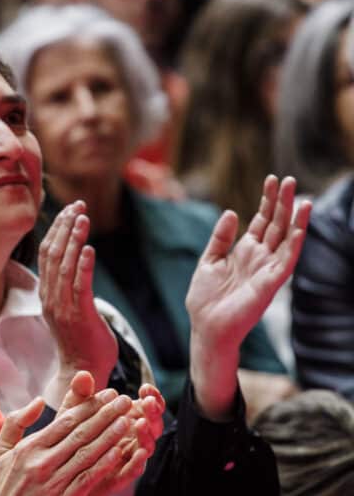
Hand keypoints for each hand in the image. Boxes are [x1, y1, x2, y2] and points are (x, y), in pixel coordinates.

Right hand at [0, 373, 152, 494]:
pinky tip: (117, 452)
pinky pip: (86, 479)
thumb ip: (17, 421)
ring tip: (126, 421)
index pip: (66, 421)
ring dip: (110, 436)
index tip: (106, 394)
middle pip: (81, 434)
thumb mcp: (0, 449)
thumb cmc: (0, 483)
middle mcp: (43, 463)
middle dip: (105, 415)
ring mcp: (55, 483)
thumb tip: (39, 400)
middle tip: (124, 401)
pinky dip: (103, 465)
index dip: (89, 406)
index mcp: (30, 447)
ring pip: (87, 454)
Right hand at [39, 202, 117, 403]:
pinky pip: (80, 286)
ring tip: (83, 218)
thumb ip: (68, 288)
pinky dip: (83, 265)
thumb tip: (77, 263)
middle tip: (78, 206)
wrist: (83, 373)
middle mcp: (51, 298)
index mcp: (46, 294)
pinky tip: (89, 248)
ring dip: (74, 239)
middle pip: (53, 254)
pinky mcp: (79, 316)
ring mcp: (63, 307)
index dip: (57, 229)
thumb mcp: (68, 310)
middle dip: (65, 226)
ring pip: (64, 266)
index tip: (70, 210)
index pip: (47, 253)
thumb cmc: (82, 341)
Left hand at [59, 375, 162, 491]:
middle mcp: (132, 435)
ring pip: (146, 446)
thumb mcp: (75, 409)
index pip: (148, 404)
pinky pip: (134, 470)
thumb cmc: (72, 431)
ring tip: (141, 423)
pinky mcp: (120, 475)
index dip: (152, 396)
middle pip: (153, 424)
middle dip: (153, 413)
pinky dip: (139, 461)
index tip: (145, 388)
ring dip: (147, 435)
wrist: (62, 464)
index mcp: (128, 416)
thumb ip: (80, 393)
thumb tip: (83, 374)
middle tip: (148, 402)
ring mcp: (128, 455)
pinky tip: (139, 452)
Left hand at [185, 175, 310, 419]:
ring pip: (285, 240)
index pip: (262, 221)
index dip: (267, 200)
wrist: (206, 327)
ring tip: (301, 198)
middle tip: (288, 179)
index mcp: (245, 251)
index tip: (272, 179)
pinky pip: (285, 261)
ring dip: (294, 219)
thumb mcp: (208, 260)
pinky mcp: (269, 284)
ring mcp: (266, 270)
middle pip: (275, 224)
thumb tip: (231, 211)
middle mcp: (260, 258)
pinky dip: (293, 244)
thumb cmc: (206, 298)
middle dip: (282, 202)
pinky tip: (298, 227)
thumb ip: (220, 238)